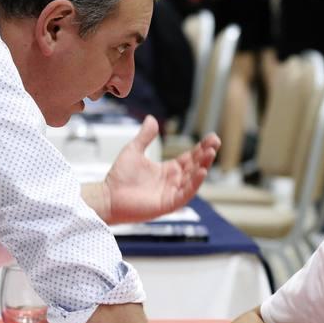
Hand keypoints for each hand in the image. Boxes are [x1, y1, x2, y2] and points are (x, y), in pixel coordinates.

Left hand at [100, 116, 219, 223]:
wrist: (107, 196)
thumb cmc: (119, 177)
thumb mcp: (134, 150)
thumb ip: (145, 136)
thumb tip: (151, 118)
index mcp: (168, 170)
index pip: (190, 157)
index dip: (201, 148)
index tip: (211, 137)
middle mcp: (173, 181)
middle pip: (195, 166)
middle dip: (206, 154)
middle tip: (215, 141)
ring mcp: (172, 193)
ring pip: (193, 179)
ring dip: (203, 166)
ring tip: (211, 153)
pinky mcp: (168, 204)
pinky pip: (185, 194)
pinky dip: (194, 183)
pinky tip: (202, 171)